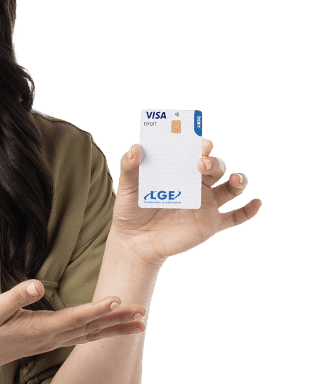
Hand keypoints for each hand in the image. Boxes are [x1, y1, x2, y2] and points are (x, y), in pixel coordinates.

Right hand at [0, 280, 145, 373]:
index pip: (75, 317)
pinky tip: (110, 330)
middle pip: (91, 328)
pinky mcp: (49, 341)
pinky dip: (101, 332)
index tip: (117, 299)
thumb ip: (15, 296)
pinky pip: (83, 337)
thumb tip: (35, 286)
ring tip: (139, 324)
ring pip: (91, 335)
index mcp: (40, 328)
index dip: (96, 308)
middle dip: (118, 320)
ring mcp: (51, 342)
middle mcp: (51, 338)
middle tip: (143, 313)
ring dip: (116, 328)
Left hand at [109, 138, 261, 267]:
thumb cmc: (130, 210)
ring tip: (236, 179)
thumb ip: (129, 168)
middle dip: (213, 162)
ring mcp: (205, 204)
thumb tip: (135, 148)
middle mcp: (196, 184)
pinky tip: (256, 203)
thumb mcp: (127, 188)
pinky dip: (248, 211)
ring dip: (238, 180)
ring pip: (231, 188)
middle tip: (201, 163)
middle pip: (216, 167)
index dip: (201, 145)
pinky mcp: (210, 224)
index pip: (195, 152)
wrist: (135, 241)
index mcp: (179, 170)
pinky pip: (235, 217)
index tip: (200, 142)